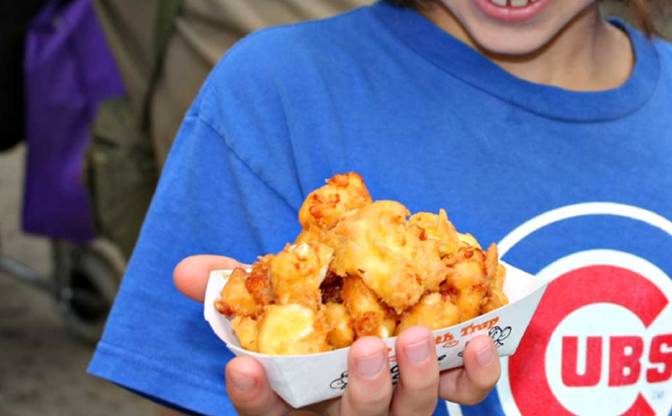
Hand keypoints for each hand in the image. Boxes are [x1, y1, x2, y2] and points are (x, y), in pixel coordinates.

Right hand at [173, 255, 501, 414]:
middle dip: (364, 390)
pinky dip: (477, 372)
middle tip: (367, 350)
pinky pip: (466, 391)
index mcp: (303, 399)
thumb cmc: (318, 327)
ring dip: (419, 379)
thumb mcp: (276, 310)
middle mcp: (349, 411)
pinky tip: (483, 339)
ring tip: (421, 339)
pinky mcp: (445, 387)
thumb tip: (188, 269)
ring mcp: (399, 405)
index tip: (240, 368)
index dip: (254, 395)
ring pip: (413, 412)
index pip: (268, 411)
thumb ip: (236, 291)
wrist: (381, 326)